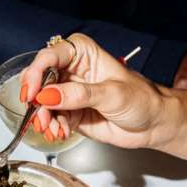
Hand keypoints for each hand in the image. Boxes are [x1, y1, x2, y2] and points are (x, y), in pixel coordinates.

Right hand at [21, 33, 175, 148]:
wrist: (153, 124)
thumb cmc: (142, 99)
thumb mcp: (113, 94)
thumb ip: (80, 94)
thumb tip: (49, 95)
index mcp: (83, 53)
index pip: (50, 56)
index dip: (36, 72)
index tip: (32, 92)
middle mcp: (72, 70)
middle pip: (40, 79)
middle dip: (36, 100)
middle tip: (40, 116)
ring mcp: (69, 92)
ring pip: (42, 102)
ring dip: (43, 117)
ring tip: (52, 129)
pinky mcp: (70, 112)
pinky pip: (51, 118)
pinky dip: (52, 127)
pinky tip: (60, 133)